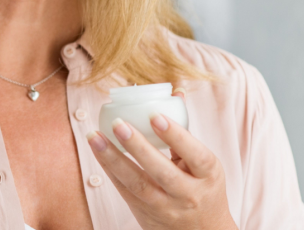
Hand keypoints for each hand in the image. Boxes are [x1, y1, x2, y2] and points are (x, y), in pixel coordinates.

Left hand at [86, 90, 237, 229]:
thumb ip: (184, 130)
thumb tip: (175, 90)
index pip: (196, 155)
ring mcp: (166, 207)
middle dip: (138, 147)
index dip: (176, 135)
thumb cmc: (202, 186)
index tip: (155, 115)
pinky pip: (124, 190)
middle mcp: (189, 194)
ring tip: (94, 136)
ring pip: (137, 183)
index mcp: (208, 175)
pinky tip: (98, 150)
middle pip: (161, 171)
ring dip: (113, 158)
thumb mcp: (203, 163)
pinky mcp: (145, 213)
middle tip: (118, 123)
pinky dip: (109, 169)